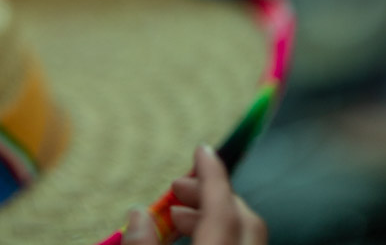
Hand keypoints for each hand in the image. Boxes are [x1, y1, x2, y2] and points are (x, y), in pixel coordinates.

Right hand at [122, 145, 266, 244]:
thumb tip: (138, 214)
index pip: (223, 208)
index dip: (212, 174)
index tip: (201, 150)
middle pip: (244, 218)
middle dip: (214, 195)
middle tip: (179, 190)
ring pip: (248, 236)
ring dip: (218, 218)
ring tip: (179, 218)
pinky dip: (225, 237)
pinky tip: (197, 242)